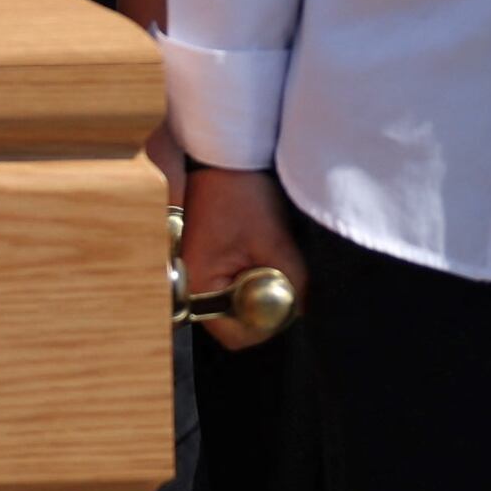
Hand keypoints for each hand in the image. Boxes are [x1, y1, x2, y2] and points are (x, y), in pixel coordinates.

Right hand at [176, 163, 302, 349]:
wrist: (223, 154)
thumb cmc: (241, 193)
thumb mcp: (274, 240)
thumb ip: (291, 281)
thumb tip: (302, 310)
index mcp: (197, 285)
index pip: (235, 336)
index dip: (266, 325)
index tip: (286, 301)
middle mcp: (188, 284)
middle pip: (234, 321)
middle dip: (263, 305)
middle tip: (282, 275)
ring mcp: (193, 272)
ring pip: (234, 302)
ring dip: (257, 286)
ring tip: (269, 254)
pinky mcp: (201, 259)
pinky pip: (229, 282)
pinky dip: (248, 272)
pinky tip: (258, 248)